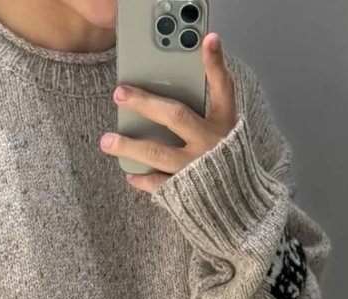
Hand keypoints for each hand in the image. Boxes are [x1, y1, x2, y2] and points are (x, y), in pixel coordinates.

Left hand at [100, 32, 236, 192]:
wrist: (240, 210)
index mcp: (225, 125)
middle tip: (120, 93)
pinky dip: (141, 178)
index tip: (208, 39)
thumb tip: (172, 94)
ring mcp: (196, 169)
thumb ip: (206, 113)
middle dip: (145, 102)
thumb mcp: (225, 134)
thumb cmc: (227, 166)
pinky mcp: (185, 193)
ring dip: (129, 146)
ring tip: (107, 140)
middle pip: (175, 116)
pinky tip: (129, 173)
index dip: (215, 63)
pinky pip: (157, 184)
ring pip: (157, 152)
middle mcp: (211, 144)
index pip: (223, 88)